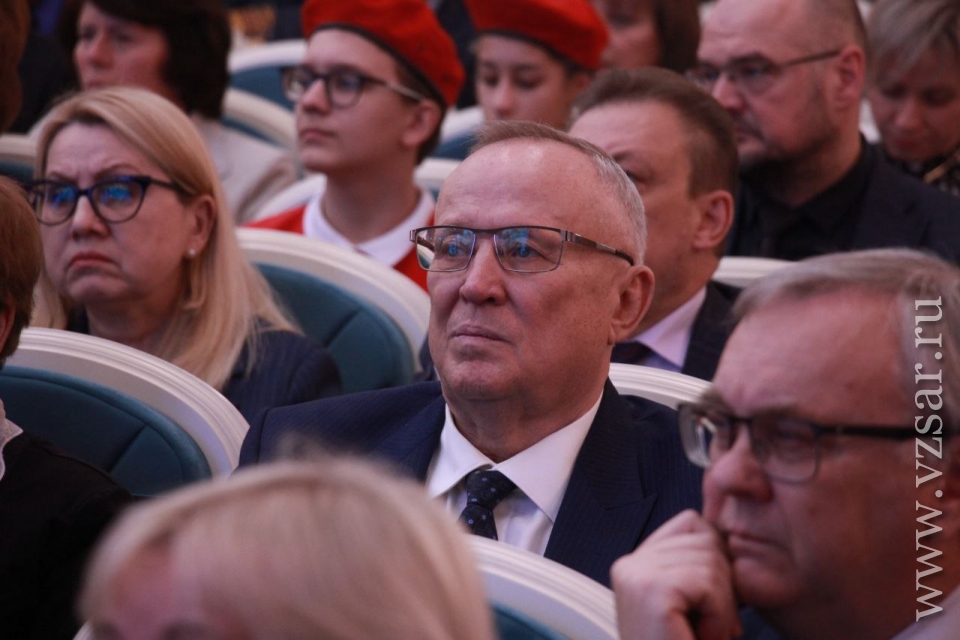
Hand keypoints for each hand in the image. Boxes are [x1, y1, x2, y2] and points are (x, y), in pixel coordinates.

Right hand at [611, 510, 739, 639]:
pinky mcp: (651, 591)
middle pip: (706, 539)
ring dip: (722, 607)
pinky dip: (718, 617)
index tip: (704, 605)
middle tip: (703, 627)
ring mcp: (636, 575)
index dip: (715, 563)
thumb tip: (727, 531)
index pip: (692, 523)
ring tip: (700, 635)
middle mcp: (628, 563)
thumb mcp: (693, 605)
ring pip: (712, 561)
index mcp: (634, 563)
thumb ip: (700, 567)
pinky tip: (699, 637)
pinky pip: (709, 584)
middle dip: (722, 588)